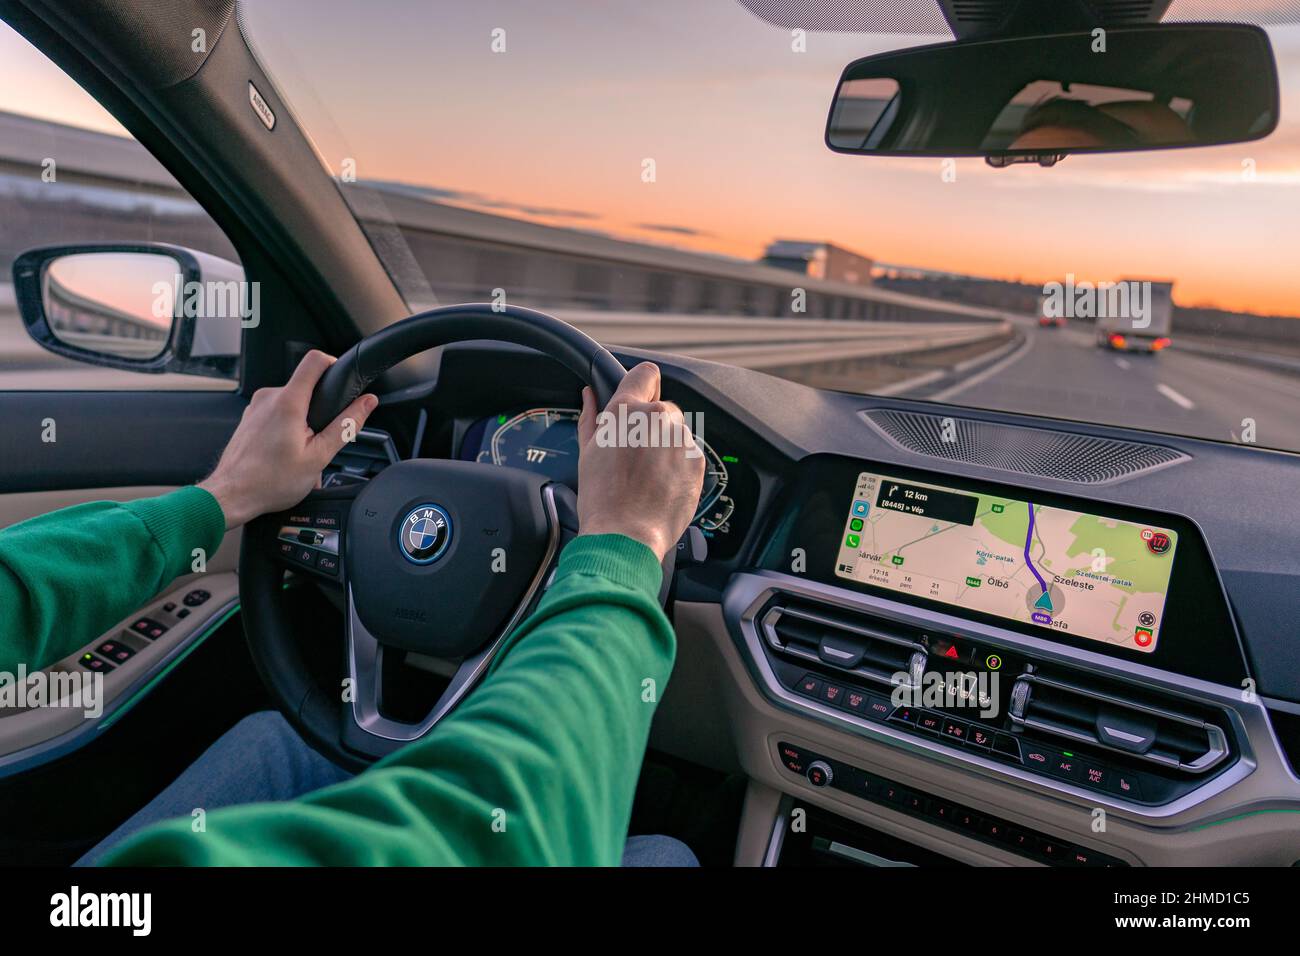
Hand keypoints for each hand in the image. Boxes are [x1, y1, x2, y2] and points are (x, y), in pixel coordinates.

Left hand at [199, 351, 378, 528]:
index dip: (333, 365)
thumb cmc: (270, 482)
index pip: (315, 360)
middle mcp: (269, 397)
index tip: (341, 381)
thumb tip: (367, 403)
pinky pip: (276, 413)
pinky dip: (286, 429)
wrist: (232, 495)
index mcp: (288, 402)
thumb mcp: (319, 456)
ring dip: (301, 423)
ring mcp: (256, 407)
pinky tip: (283, 454)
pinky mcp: (249, 417)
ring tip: (298, 452)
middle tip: (317, 440)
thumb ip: (345, 425)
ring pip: (291, 402)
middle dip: (318, 409)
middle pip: (305, 385)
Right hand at [575, 362, 704, 561]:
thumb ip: (592, 417)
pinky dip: (678, 466)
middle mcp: (658, 418)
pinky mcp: (697, 462)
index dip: (642, 386)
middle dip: (650, 425)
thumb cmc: (603, 499)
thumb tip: (590, 396)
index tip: (639, 399)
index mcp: (627, 410)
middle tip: (634, 454)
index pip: (646, 373)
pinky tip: (660, 485)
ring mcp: (681, 440)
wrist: (625, 535)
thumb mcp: (587, 453)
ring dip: (665, 447)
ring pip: (676, 433)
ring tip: (646, 476)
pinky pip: (688, 454)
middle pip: (662, 408)